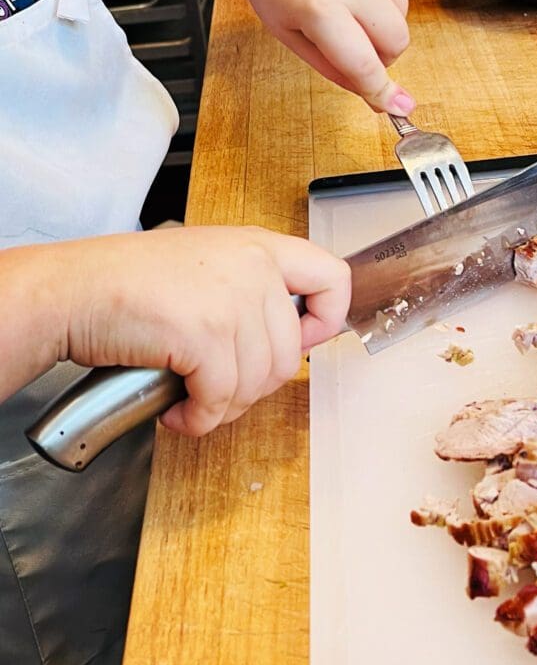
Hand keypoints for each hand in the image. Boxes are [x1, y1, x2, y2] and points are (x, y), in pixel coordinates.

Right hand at [53, 227, 349, 435]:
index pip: (334, 280)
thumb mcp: (207, 266)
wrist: (74, 290)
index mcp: (260, 246)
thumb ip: (253, 292)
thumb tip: (291, 342)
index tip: (302, 342)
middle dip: (255, 386)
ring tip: (193, 399)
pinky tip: (178, 412)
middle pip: (292, 354)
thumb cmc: (127, 282)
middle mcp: (254, 268)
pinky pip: (222, 399)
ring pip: (259, 383)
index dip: (325, 321)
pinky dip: (200, 419)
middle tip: (221, 389)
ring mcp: (233, 301)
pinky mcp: (206, 336)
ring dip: (225, 406)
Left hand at [230, 0, 414, 114]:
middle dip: (381, 57)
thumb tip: (375, 97)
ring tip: (345, 7)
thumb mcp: (287, 32)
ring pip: (402, 22)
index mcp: (320, 8)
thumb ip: (332, 68)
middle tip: (349, 44)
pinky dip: (381, 1)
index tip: (399, 109)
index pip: (364, 65)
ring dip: (381, 29)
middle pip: (396, 45)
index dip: (381, 92)